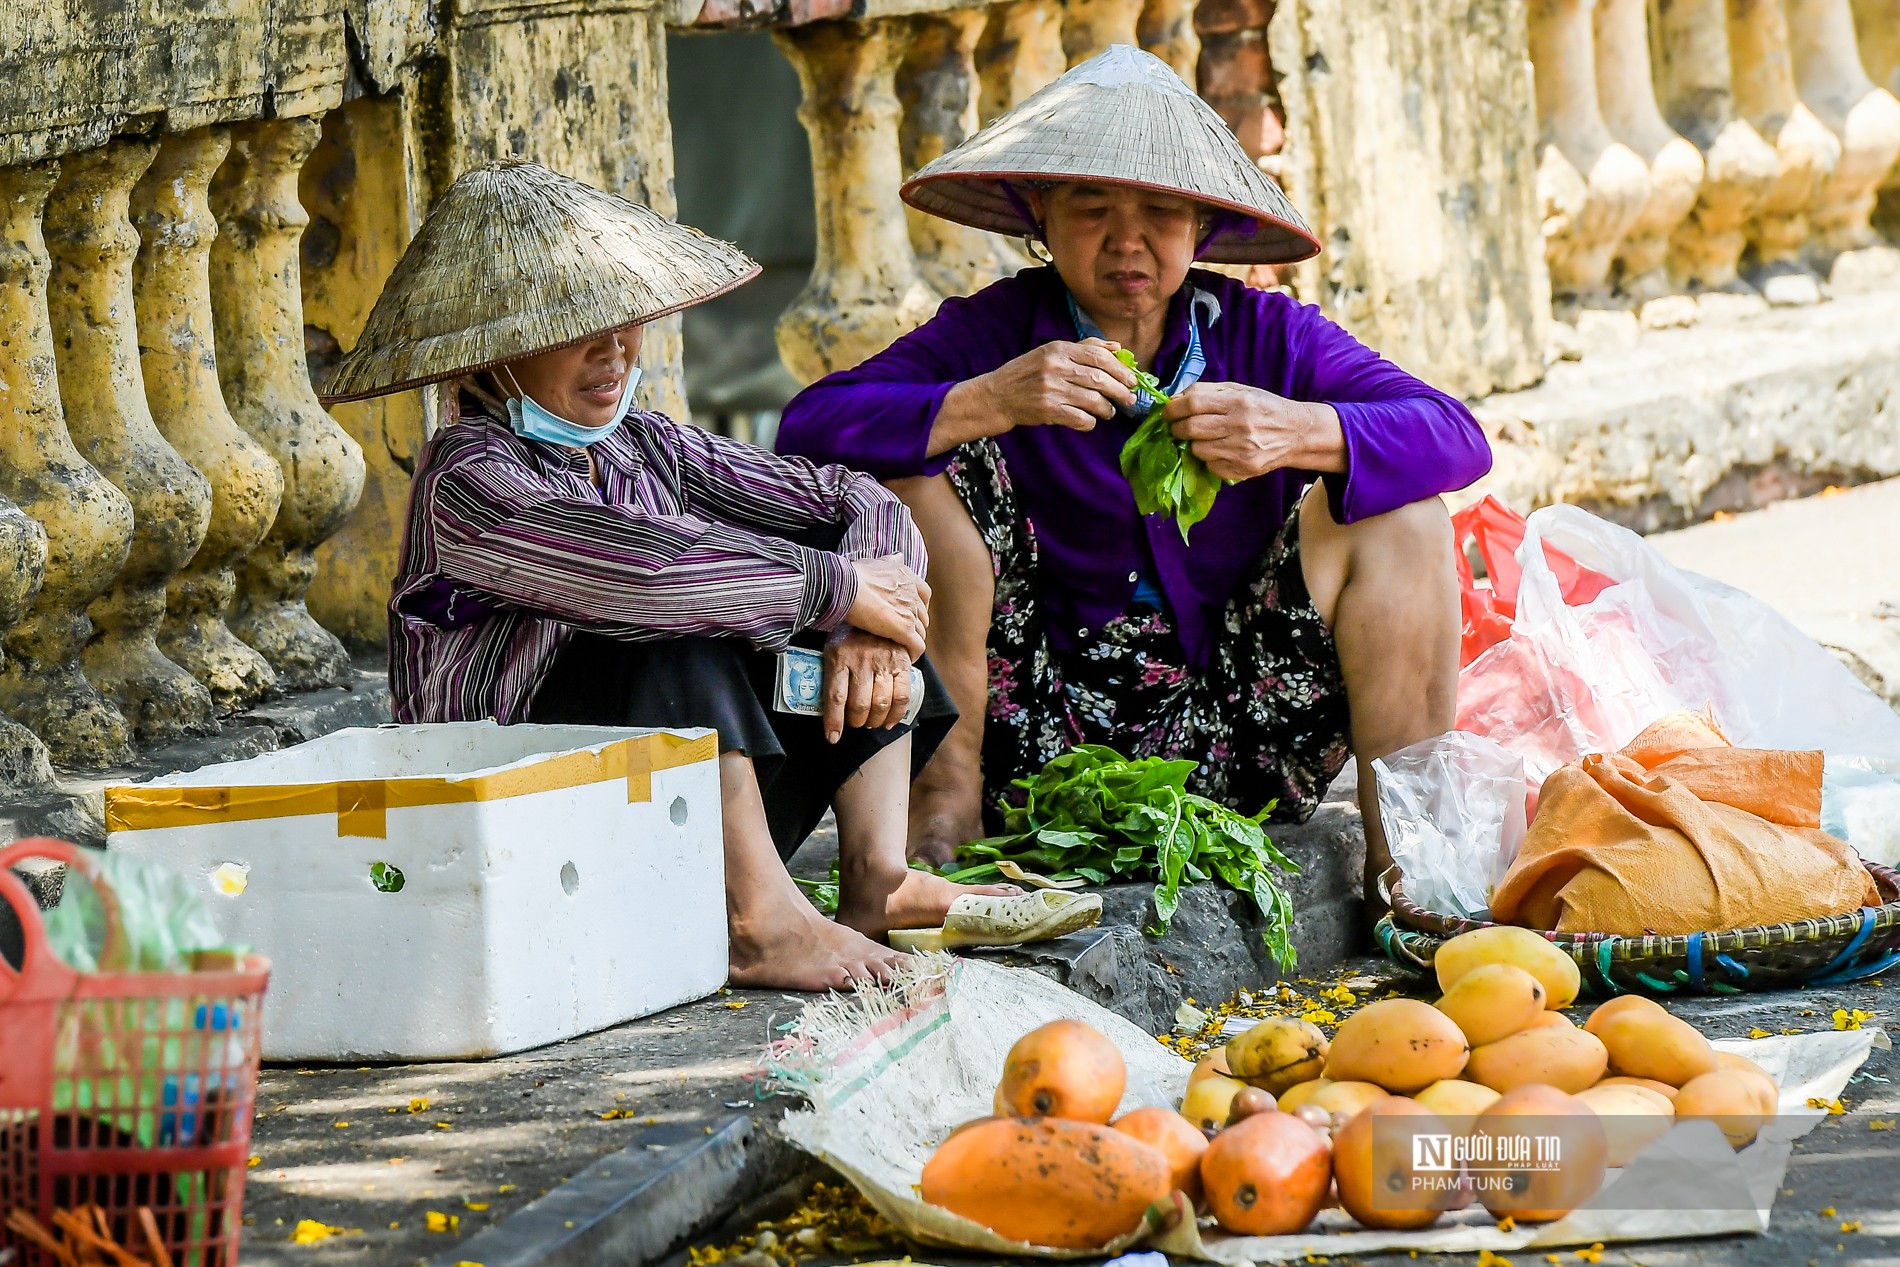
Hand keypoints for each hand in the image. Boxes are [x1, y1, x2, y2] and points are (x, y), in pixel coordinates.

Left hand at [822, 629, 913, 741]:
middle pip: (859, 705)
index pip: (835, 696)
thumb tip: (824, 706)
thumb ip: (831, 672)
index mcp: (839, 655)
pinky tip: (890, 721)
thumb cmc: (849, 635)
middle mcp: (861, 659)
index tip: (833, 738)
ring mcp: (883, 661)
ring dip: (875, 721)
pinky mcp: (902, 663)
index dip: (834, 721)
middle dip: (857, 722)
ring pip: (880, 703)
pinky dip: (896, 714)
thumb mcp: (833, 647)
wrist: (875, 607)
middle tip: (856, 723)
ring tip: (871, 722)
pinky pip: (902, 696)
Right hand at [844, 554, 929, 658]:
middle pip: (923, 615)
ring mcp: (909, 612)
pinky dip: (914, 653)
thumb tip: (898, 556)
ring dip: (913, 640)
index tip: (911, 612)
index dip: (919, 605)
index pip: (924, 594)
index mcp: (907, 577)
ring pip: (921, 632)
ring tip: (903, 648)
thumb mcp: (876, 562)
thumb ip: (889, 561)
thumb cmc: (853, 575)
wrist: (845, 586)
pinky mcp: (904, 629)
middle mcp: (912, 594)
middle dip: (916, 625)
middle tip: (904, 633)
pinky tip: (908, 658)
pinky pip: (917, 646)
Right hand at [933, 339, 1138, 450]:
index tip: (1131, 380)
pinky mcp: (1048, 410)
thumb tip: (1116, 347)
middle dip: (1120, 391)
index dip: (1120, 369)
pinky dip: (1090, 422)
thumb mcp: (1051, 352)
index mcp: (1058, 349)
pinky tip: (1089, 421)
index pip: (1098, 356)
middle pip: (1100, 379)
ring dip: (1107, 409)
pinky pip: (1081, 419)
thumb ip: (1084, 348)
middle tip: (1129, 400)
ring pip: (1093, 400)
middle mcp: (1055, 367)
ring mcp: (1051, 389)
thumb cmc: (1027, 374)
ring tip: (1109, 411)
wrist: (997, 395)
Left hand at [1163, 383, 1344, 482]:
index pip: (1194, 404)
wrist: (1296, 433)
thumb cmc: (1264, 408)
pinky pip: (1210, 466)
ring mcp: (1241, 450)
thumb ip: (1209, 391)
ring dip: (1194, 444)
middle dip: (1177, 428)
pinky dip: (1209, 459)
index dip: (1173, 408)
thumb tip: (1176, 398)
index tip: (1167, 412)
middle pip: (1191, 428)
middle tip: (1177, 427)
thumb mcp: (1241, 390)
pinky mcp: (1242, 469)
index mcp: (1238, 401)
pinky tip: (1220, 450)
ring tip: (1204, 438)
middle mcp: (1240, 425)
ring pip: (1197, 450)